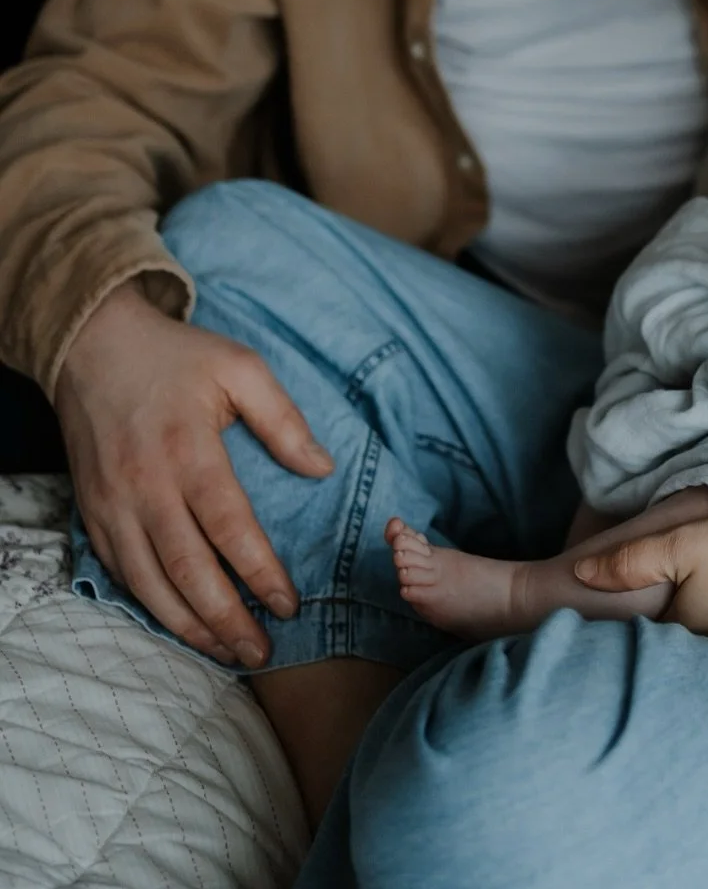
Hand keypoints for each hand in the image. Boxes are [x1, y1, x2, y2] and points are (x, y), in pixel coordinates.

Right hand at [54, 279, 332, 667]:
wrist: (94, 346)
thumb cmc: (177, 357)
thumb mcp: (240, 368)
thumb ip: (283, 420)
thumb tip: (322, 469)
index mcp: (187, 448)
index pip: (228, 525)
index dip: (259, 571)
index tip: (288, 604)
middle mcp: (145, 485)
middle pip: (186, 568)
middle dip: (226, 618)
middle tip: (261, 651)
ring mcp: (112, 504)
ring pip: (149, 582)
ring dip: (188, 625)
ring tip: (227, 652)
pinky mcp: (92, 513)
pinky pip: (120, 573)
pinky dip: (150, 605)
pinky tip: (181, 623)